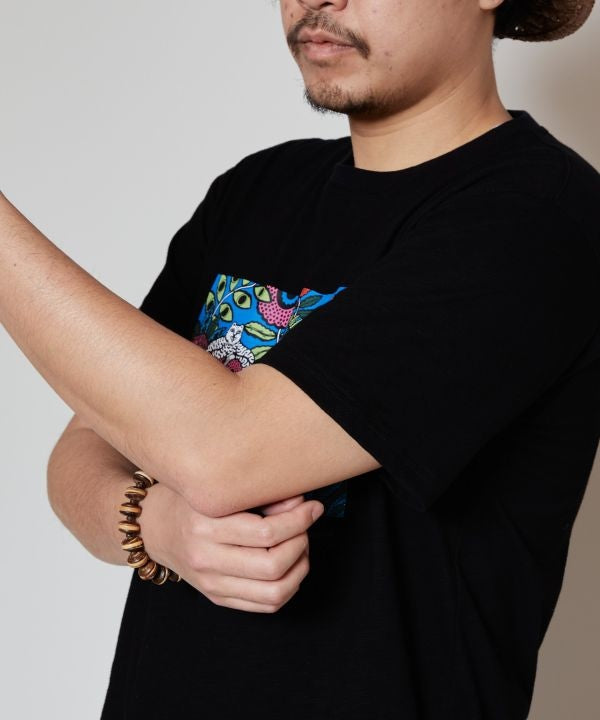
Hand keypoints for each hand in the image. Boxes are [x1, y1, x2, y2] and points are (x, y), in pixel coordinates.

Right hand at [140, 483, 324, 612]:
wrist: (153, 528)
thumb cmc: (188, 500)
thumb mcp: (218, 489)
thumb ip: (260, 496)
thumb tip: (301, 504)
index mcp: (205, 526)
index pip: (266, 533)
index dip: (299, 520)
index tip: (313, 507)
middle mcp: (206, 559)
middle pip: (273, 565)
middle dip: (301, 543)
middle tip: (305, 525)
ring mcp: (211, 584)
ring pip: (274, 593)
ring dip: (299, 569)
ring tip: (301, 546)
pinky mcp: (217, 598)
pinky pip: (265, 605)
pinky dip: (288, 587)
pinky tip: (290, 566)